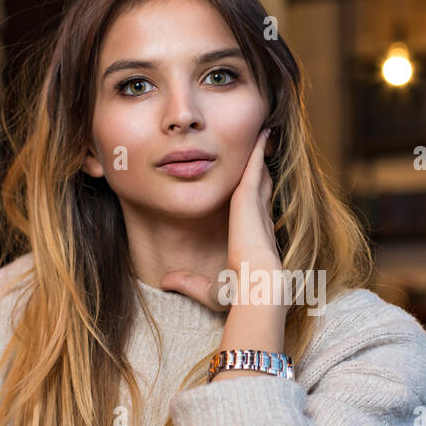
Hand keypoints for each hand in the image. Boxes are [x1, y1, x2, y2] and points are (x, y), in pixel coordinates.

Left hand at [161, 128, 279, 311]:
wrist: (256, 287)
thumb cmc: (240, 293)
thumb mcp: (209, 290)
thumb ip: (187, 283)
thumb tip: (164, 281)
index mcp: (252, 237)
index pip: (253, 210)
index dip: (253, 195)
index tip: (252, 184)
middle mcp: (257, 218)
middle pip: (258, 185)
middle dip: (259, 167)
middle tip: (261, 148)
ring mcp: (253, 205)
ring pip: (257, 171)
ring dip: (259, 152)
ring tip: (261, 133)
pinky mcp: (248, 196)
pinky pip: (254, 165)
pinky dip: (258, 148)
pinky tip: (261, 131)